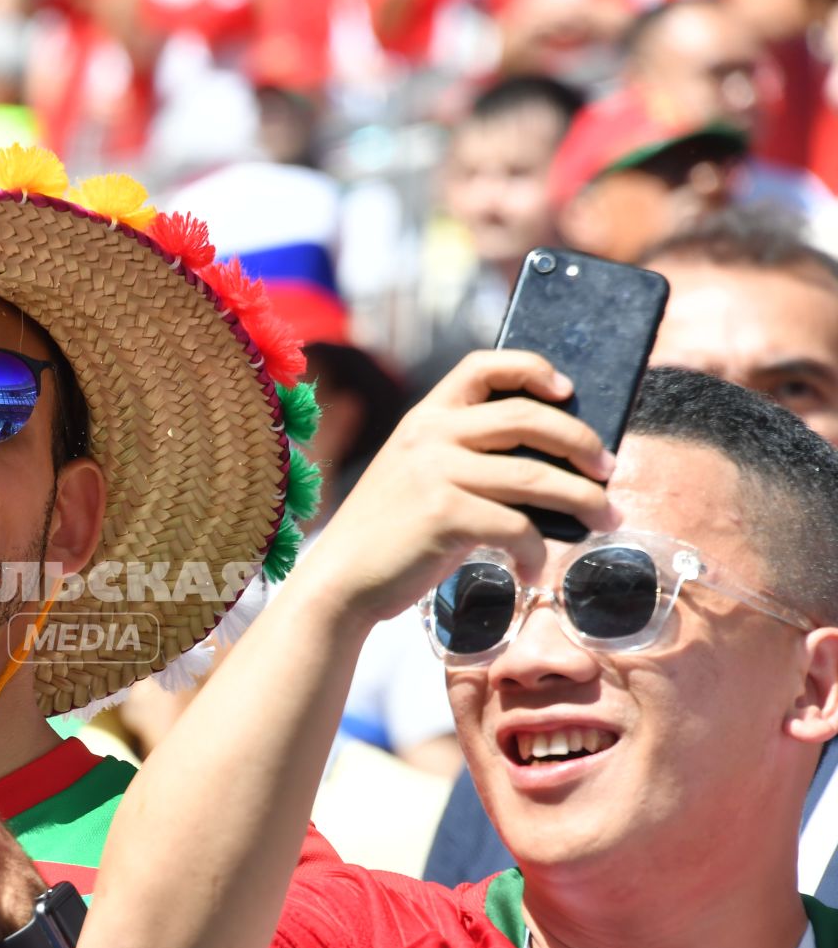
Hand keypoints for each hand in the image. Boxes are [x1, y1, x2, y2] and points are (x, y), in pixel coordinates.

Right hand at [295, 349, 617, 622]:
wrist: (340, 580)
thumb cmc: (390, 535)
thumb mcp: (418, 476)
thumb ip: (464, 458)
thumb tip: (551, 467)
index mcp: (424, 418)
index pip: (482, 366)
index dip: (532, 369)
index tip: (568, 392)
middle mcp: (430, 435)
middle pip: (528, 418)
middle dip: (581, 443)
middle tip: (607, 470)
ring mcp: (437, 473)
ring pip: (536, 477)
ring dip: (584, 501)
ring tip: (604, 520)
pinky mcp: (445, 515)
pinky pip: (517, 526)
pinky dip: (536, 552)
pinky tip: (534, 570)